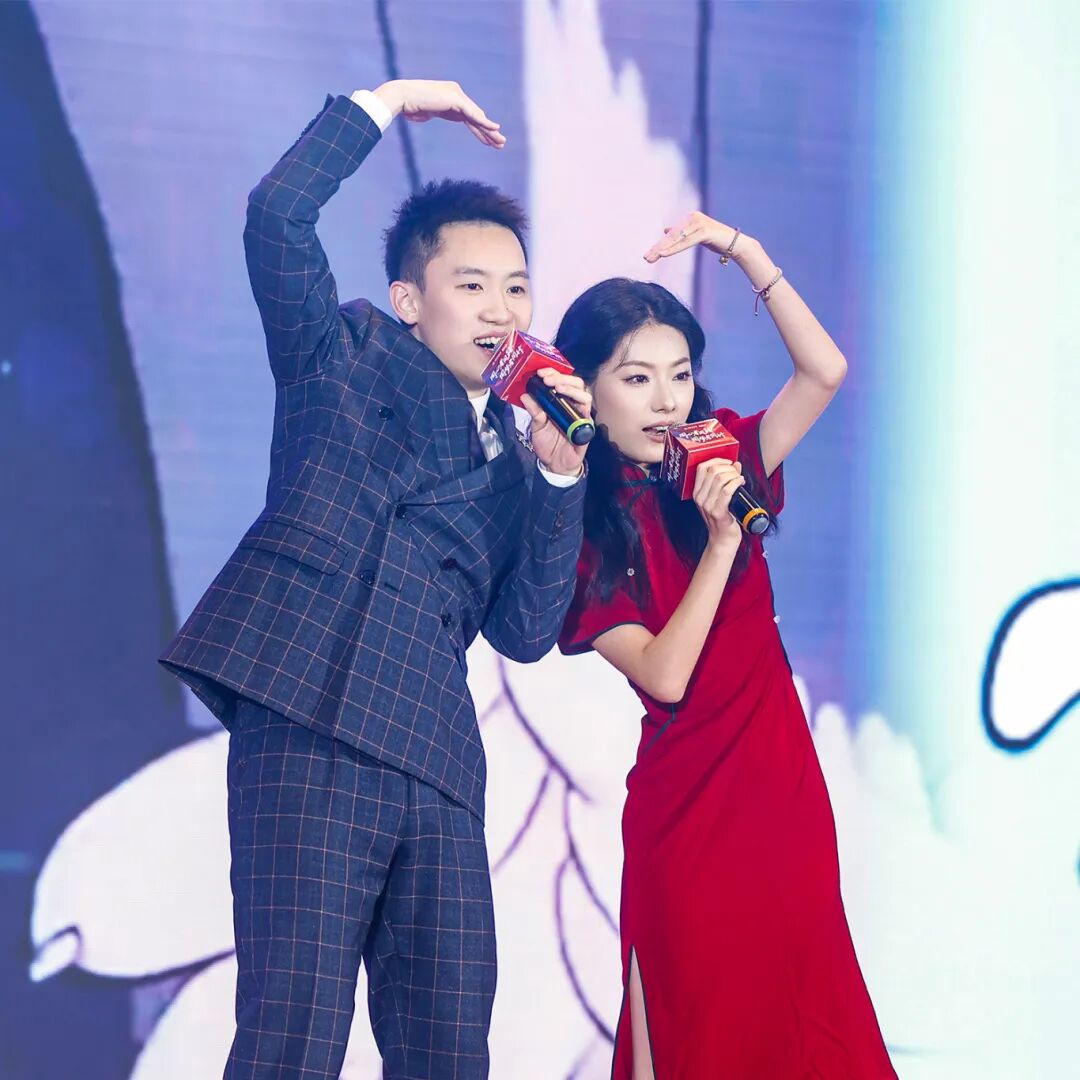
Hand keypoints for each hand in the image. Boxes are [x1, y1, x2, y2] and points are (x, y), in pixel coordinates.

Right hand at [373, 80, 504, 147]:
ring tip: (500, 143)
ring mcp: (457, 95)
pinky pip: (472, 114)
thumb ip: (432, 112)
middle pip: (476, 117)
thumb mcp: (426, 111)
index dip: (480, 131)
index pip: (469, 117)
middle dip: (488, 132)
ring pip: (477, 117)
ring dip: (489, 131)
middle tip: (501, 144)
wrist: (402, 97)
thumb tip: (425, 115)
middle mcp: (456, 94)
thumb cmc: (409, 105)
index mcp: (451, 98)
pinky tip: (494, 129)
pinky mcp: (455, 99)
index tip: (489, 142)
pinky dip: (483, 122)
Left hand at [521, 369, 592, 477]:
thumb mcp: (536, 426)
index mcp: (561, 402)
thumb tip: (525, 395)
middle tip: (548, 379)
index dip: (554, 374)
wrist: (554, 464)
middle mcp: (573, 406)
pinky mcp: (586, 429)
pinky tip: (575, 405)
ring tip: (558, 388)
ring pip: (584, 396)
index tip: (540, 372)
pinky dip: (583, 410)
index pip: (562, 381)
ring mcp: (581, 417)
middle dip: (562, 378)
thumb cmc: (547, 443)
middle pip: (576, 384)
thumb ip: (534, 411)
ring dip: (572, 390)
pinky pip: (588, 417)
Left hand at [643, 211, 753, 264]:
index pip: (672, 234)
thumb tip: (665, 230)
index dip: (659, 245)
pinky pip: (685, 242)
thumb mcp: (695, 236)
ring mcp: (698, 223)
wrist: (735, 244)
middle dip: (658, 248)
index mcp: (689, 218)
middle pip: (672, 236)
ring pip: (677, 239)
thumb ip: (681, 233)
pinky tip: (663, 254)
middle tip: (646, 258)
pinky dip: (674, 249)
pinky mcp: (704, 231)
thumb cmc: (716, 241)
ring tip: (652, 258)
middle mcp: (692, 217)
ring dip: (663, 250)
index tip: (648, 255)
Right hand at [692, 457, 744, 549]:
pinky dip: (736, 483)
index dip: (716, 460)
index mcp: (697, 493)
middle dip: (728, 467)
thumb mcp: (719, 498)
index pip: (702, 468)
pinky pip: (727, 491)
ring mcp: (707, 505)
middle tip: (737, 472)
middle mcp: (700, 498)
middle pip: (712, 471)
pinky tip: (741, 482)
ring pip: (720, 479)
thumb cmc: (723, 518)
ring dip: (734, 475)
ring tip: (740, 479)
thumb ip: (725, 480)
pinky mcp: (718, 512)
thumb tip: (735, 464)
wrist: (723, 540)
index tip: (728, 461)